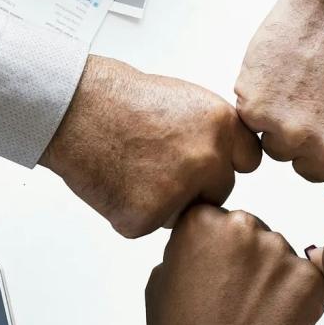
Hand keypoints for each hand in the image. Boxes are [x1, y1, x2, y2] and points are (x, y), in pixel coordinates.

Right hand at [40, 56, 261, 237]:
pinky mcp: (146, 217)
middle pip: (219, 192)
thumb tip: (227, 158)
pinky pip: (147, 225)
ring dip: (163, 202)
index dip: (226, 163)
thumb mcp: (186, 100)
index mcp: (222, 126)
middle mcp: (208, 160)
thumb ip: (212, 133)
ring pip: (184, 213)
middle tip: (157, 165)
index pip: (249, 161)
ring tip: (131, 168)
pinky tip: (114, 182)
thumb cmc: (122, 99)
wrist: (74, 108)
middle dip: (195, 187)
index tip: (209, 163)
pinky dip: (130, 211)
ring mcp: (179, 191)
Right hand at [145, 205, 323, 324]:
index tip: (214, 268)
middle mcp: (244, 228)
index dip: (215, 248)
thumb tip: (203, 247)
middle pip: (251, 234)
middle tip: (234, 297)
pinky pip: (305, 279)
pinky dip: (294, 298)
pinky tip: (273, 320)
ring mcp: (280, 252)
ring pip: (279, 256)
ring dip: (271, 278)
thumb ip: (185, 251)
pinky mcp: (309, 279)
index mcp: (203, 222)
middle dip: (246, 260)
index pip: (216, 219)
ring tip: (252, 314)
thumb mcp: (160, 282)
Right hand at [235, 0, 323, 199]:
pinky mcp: (259, 109)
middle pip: (309, 171)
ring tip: (305, 89)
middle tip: (323, 104)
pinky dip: (264, 104)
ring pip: (278, 150)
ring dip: (286, 125)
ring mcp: (291, 132)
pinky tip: (286, 80)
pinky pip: (254, 125)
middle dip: (313, 144)